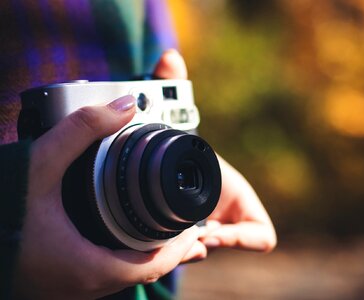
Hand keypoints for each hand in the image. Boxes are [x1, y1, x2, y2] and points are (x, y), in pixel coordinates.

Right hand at [12, 50, 204, 298]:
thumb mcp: (37, 165)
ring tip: (164, 229)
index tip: (193, 224)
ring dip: (148, 254)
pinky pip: (104, 273)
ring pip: (124, 274)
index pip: (154, 266)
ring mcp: (72, 288)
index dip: (179, 246)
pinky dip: (123, 256)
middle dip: (169, 249)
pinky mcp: (60, 281)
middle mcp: (84, 286)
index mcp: (89, 268)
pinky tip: (122, 237)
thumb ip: (80, 131)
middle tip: (184, 223)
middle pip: (143, 272)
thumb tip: (125, 105)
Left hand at [154, 50, 276, 252]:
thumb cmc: (180, 148)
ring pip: (206, 256)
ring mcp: (206, 233)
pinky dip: (183, 256)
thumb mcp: (178, 123)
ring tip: (173, 242)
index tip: (212, 231)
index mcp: (236, 199)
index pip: (260, 234)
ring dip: (192, 253)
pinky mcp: (186, 242)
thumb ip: (174, 89)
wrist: (163, 168)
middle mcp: (225, 220)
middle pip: (230, 249)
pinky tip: (166, 245)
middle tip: (187, 238)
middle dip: (211, 246)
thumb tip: (170, 56)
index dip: (243, 238)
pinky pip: (189, 258)